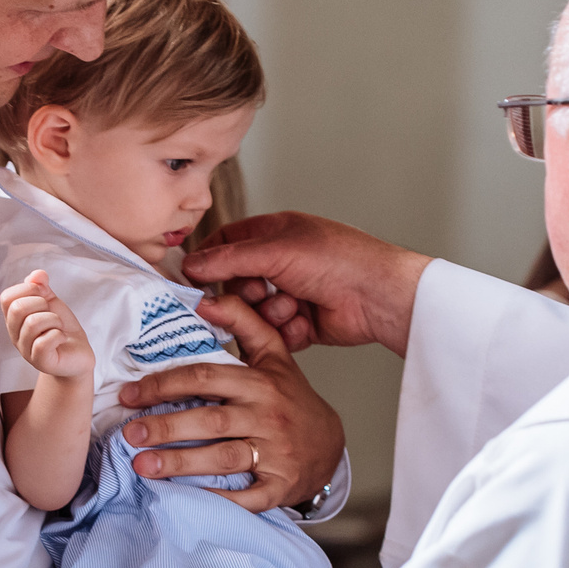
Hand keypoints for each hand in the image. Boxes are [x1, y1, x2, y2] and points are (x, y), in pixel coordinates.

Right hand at [0, 270, 90, 381]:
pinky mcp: (41, 362)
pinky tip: (61, 338)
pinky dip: (58, 335)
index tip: (43, 295)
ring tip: (58, 327)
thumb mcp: (51, 302)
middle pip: (17, 308)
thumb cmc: (61, 327)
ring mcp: (26, 350)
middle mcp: (15, 335)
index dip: (27, 289)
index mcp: (14, 319)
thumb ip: (42, 287)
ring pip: (32, 324)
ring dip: (54, 320)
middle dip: (41, 303)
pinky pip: (43, 343)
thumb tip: (37, 275)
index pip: (6, 297)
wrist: (77, 353)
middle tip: (52, 313)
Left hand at [118, 291, 343, 512]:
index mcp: (259, 383)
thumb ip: (242, 321)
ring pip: (223, 458)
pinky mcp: (281, 486)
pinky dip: (217, 499)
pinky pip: (247, 496)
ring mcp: (277, 453)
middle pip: (211, 420)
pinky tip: (186, 498)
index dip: (164, 385)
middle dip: (166, 428)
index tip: (130, 395)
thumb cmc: (291, 399)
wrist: (330, 446)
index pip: (206, 377)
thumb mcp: (274, 354)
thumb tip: (202, 299)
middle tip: (130, 435)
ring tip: (143, 467)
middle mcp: (268, 416)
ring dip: (181, 463)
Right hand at [179, 212, 433, 357]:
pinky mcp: (302, 324)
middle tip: (258, 294)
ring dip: (270, 314)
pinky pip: (276, 334)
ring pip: (255, 313)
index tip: (193, 279)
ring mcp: (292, 294)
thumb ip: (228, 259)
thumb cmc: (338, 260)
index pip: (227, 243)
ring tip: (293, 306)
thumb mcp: (275, 251)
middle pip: (236, 284)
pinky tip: (306, 322)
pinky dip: (288, 331)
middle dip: (245, 295)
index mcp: (275, 234)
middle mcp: (282, 263)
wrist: (378, 296)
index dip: (209, 261)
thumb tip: (190, 264)